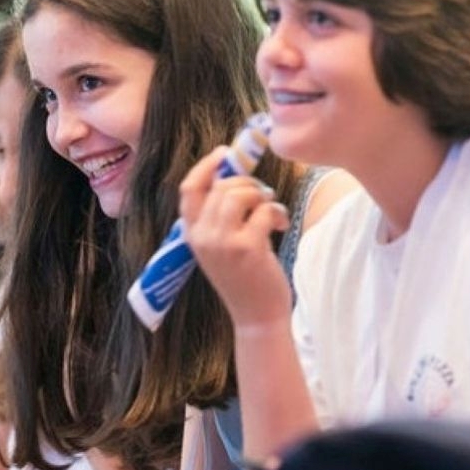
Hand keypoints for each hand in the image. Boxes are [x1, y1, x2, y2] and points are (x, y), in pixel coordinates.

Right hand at [180, 147, 292, 327]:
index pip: (188, 189)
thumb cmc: (244, 278)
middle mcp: (202, 237)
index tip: (224, 153)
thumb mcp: (221, 246)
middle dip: (247, 183)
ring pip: (239, 193)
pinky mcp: (247, 248)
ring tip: (271, 210)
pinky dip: (276, 212)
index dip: (206, 166)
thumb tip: (235, 178)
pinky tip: (280, 226)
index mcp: (192, 235)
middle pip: (220, 187)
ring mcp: (223, 242)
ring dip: (261, 195)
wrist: (256, 316)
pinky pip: (263, 209)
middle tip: (263, 196)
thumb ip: (221, 217)